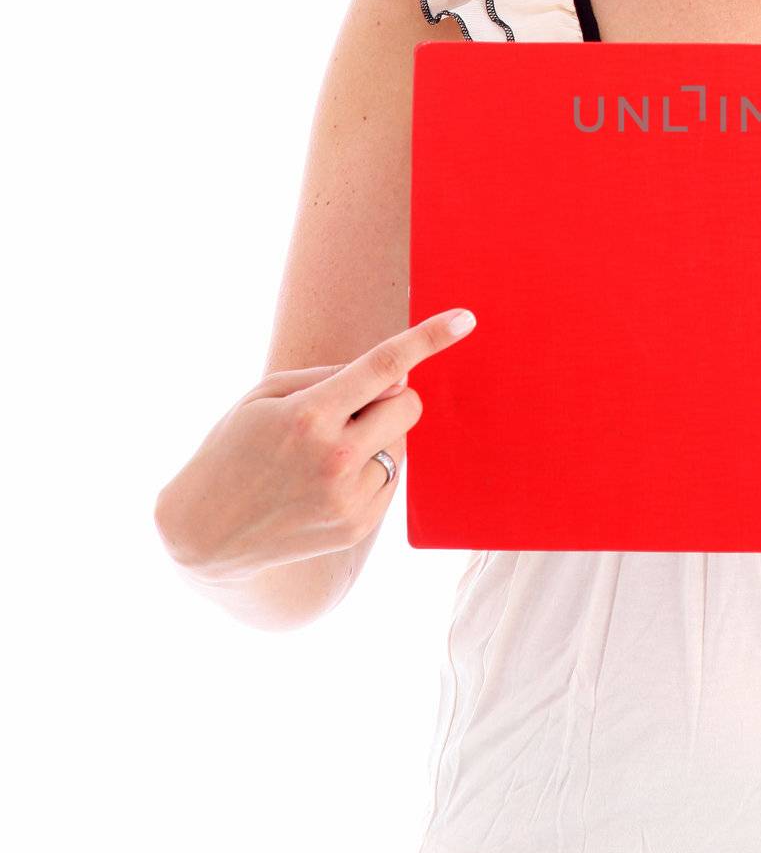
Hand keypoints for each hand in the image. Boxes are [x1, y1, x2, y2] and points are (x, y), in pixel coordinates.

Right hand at [154, 308, 476, 582]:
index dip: (428, 338)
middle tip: (345, 409)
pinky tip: (325, 483)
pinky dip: (369, 469)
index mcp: (309, 416)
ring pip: (401, 441)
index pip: (384, 367)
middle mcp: (335, 458)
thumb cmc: (235, 448)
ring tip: (321, 456)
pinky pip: (391, 476)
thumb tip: (399, 377)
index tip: (465, 319)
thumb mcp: (267, 395)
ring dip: (376, 437)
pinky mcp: (358, 525)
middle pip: (407, 403)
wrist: (205, 533)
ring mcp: (349, 498)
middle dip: (389, 396)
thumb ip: (334, 376)